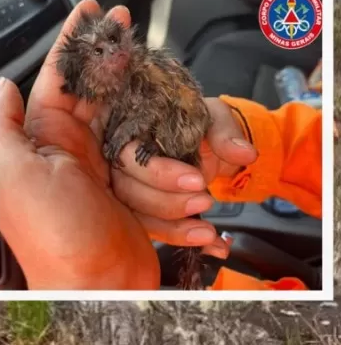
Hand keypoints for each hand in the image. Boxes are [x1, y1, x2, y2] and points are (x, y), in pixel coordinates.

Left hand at [0, 0, 159, 289]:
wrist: (94, 289)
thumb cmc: (50, 235)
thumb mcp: (12, 175)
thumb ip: (4, 126)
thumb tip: (0, 83)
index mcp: (42, 138)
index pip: (59, 75)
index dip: (75, 41)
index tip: (92, 9)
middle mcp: (71, 149)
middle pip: (100, 89)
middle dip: (116, 60)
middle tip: (132, 30)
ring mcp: (104, 169)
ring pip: (134, 123)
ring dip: (152, 124)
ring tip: (166, 127)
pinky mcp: (131, 192)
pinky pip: (155, 163)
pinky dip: (170, 159)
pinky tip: (175, 143)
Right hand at [110, 97, 258, 257]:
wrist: (201, 142)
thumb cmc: (196, 125)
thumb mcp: (212, 118)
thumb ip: (224, 133)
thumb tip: (245, 154)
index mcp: (129, 135)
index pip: (129, 157)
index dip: (159, 174)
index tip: (198, 181)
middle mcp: (120, 165)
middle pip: (127, 192)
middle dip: (166, 204)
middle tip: (206, 201)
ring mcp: (129, 190)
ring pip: (136, 216)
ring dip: (172, 229)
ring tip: (208, 233)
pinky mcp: (143, 212)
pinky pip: (156, 231)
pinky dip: (186, 240)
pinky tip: (214, 247)